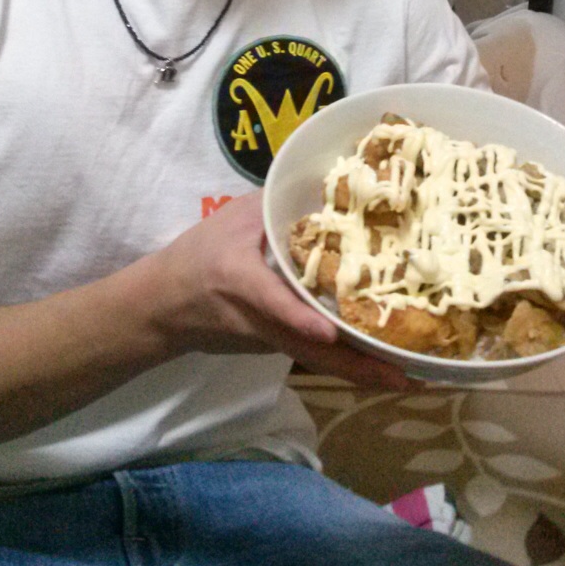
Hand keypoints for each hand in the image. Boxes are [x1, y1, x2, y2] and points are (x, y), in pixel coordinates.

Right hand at [145, 193, 409, 388]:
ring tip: (401, 376)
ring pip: (315, 359)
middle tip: (400, 377)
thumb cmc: (198, 255)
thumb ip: (273, 206)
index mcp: (240, 281)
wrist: (163, 306)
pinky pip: (312, 355)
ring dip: (357, 370)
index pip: (271, 302)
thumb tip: (325, 189)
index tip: (328, 331)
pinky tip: (378, 361)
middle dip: (354, 367)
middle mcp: (257, 320)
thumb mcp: (231, 220)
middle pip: (309, 349)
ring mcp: (267, 340)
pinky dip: (344, 361)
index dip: (298, 318)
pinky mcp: (273, 346)